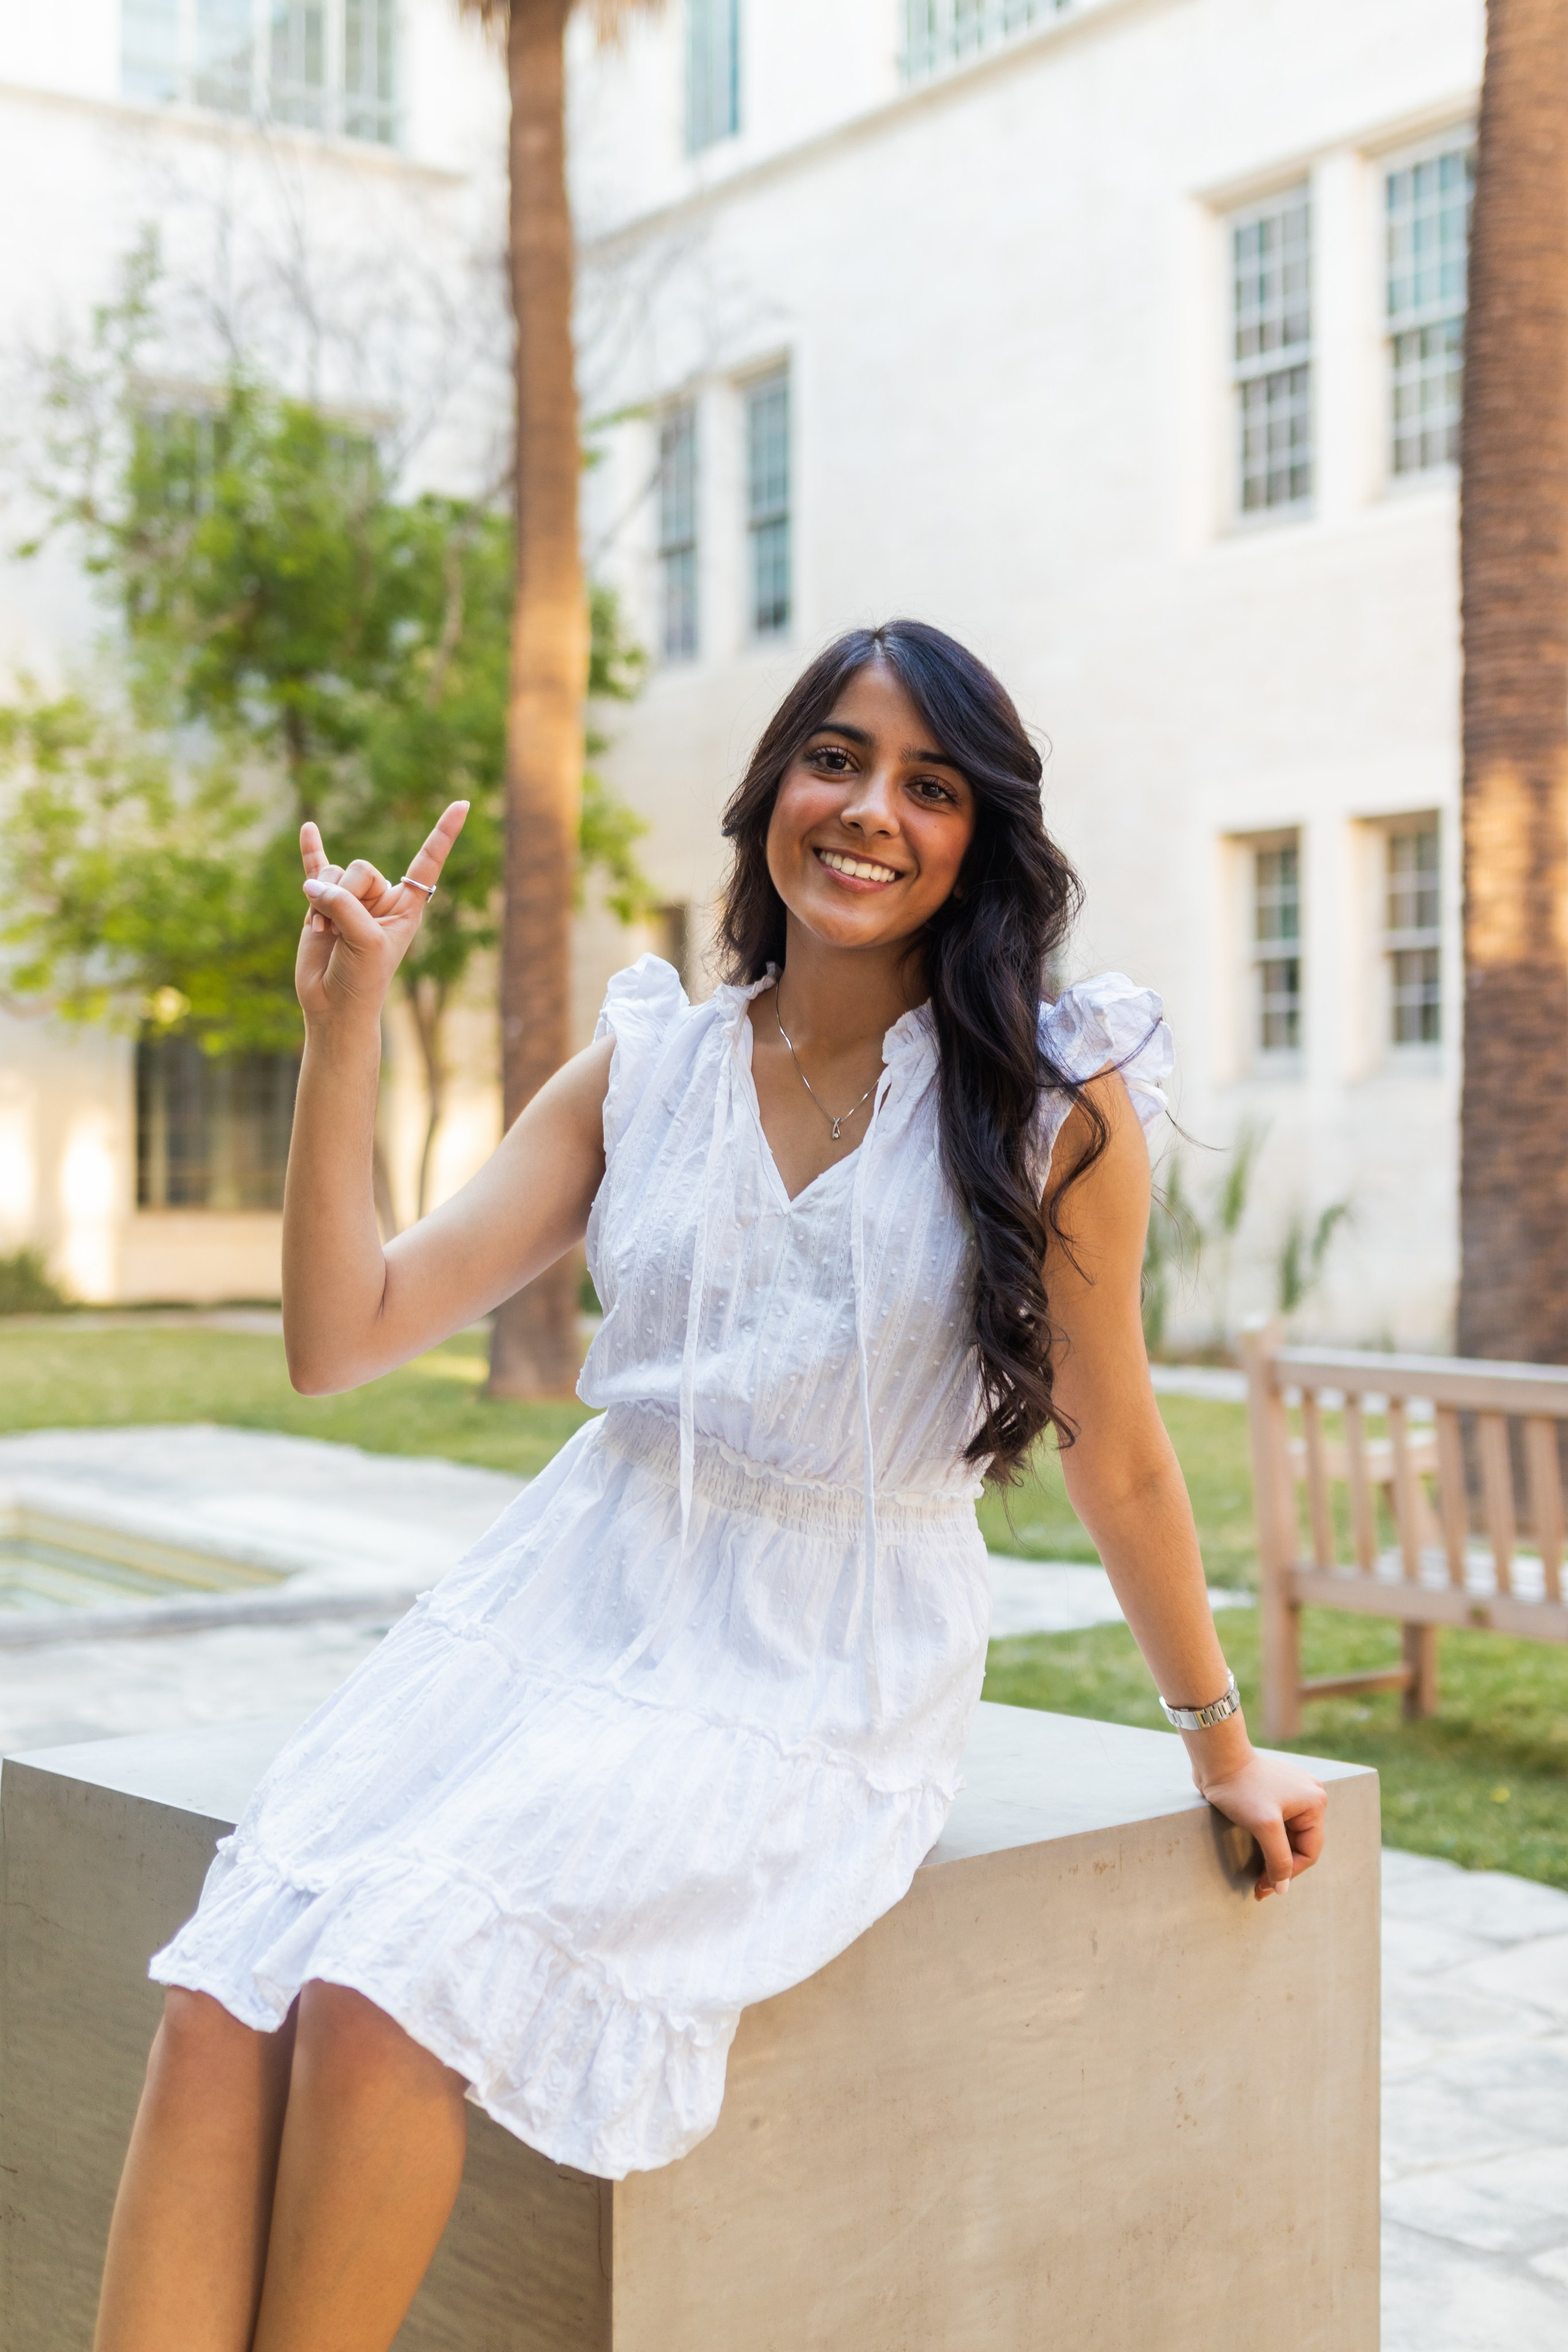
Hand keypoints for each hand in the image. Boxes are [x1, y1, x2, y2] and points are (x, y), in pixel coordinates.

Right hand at [295, 802, 467, 1027]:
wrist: (333, 1003)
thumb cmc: (363, 978)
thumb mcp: (365, 941)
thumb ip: (345, 906)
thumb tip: (313, 885)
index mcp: (407, 905)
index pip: (428, 862)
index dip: (444, 833)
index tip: (463, 804)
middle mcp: (381, 897)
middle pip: (360, 867)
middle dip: (345, 893)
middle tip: (338, 929)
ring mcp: (350, 898)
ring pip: (332, 874)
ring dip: (321, 901)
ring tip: (323, 931)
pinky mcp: (321, 903)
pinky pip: (316, 868)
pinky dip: (311, 851)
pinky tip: (309, 828)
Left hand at [1194, 1747, 1327, 1901]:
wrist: (1216, 1757)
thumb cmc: (1240, 1788)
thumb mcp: (1264, 1827)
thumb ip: (1278, 1859)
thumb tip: (1283, 1889)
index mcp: (1315, 1803)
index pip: (1309, 1852)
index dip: (1289, 1873)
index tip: (1265, 1887)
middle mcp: (1310, 1796)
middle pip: (1299, 1845)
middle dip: (1280, 1867)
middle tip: (1259, 1886)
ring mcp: (1293, 1793)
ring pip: (1288, 1837)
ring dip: (1274, 1856)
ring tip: (1257, 1875)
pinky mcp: (1275, 1793)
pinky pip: (1279, 1825)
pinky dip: (1269, 1842)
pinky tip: (1257, 1852)